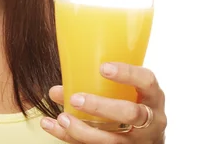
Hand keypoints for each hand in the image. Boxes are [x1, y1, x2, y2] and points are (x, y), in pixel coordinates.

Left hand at [41, 63, 166, 142]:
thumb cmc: (131, 104)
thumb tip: (56, 91)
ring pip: (113, 140)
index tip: (103, 68)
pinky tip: (52, 126)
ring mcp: (139, 141)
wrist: (147, 137)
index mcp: (152, 97)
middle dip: (101, 107)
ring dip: (83, 130)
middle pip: (131, 114)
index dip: (127, 74)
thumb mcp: (125, 92)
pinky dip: (70, 137)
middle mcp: (151, 120)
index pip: (146, 81)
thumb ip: (95, 85)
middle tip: (75, 99)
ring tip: (62, 118)